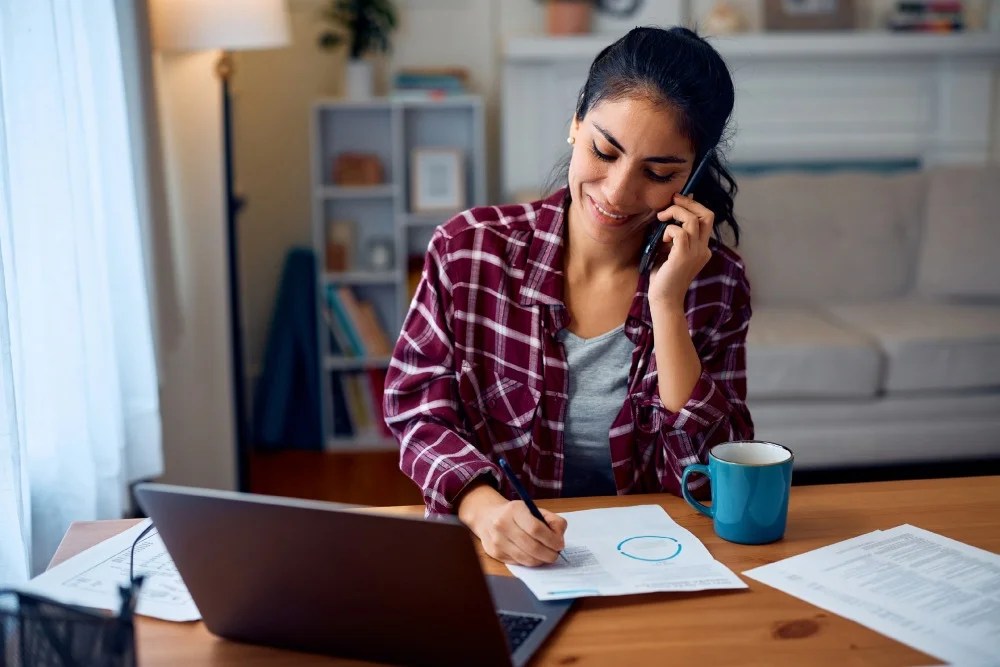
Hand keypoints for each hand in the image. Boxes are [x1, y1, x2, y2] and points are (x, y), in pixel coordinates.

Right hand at [478, 501, 566, 565]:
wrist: (488, 516)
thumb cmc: (516, 514)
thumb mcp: (533, 509)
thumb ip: (551, 520)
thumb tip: (559, 538)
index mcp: (515, 510)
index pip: (536, 529)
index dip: (552, 540)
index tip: (560, 545)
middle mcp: (502, 524)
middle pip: (532, 547)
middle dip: (549, 554)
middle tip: (556, 554)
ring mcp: (497, 540)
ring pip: (526, 559)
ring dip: (541, 560)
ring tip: (546, 556)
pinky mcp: (495, 553)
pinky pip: (519, 563)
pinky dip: (530, 561)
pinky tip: (533, 555)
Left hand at [648, 193, 714, 310]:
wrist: (663, 300)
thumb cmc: (663, 276)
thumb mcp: (669, 250)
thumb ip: (673, 234)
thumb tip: (671, 211)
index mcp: (703, 248)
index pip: (707, 218)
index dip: (694, 205)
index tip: (677, 199)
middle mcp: (703, 249)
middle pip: (707, 214)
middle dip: (688, 203)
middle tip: (672, 201)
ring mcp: (696, 253)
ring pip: (692, 220)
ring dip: (675, 213)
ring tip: (661, 219)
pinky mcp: (683, 256)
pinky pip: (678, 232)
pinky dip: (668, 230)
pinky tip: (662, 240)